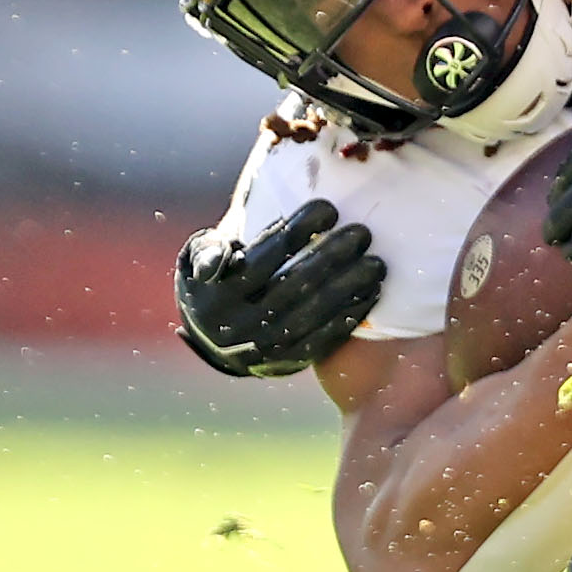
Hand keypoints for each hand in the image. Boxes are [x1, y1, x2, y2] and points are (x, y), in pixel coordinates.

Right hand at [174, 201, 384, 376]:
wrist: (212, 340)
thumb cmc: (213, 281)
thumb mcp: (196, 260)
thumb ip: (209, 249)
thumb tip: (224, 254)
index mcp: (216, 295)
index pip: (264, 258)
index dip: (297, 232)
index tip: (328, 208)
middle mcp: (239, 325)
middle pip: (293, 285)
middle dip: (331, 256)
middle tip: (363, 233)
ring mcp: (264, 348)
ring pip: (313, 314)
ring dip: (349, 287)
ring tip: (376, 263)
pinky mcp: (287, 363)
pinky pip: (324, 340)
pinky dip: (349, 316)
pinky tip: (371, 293)